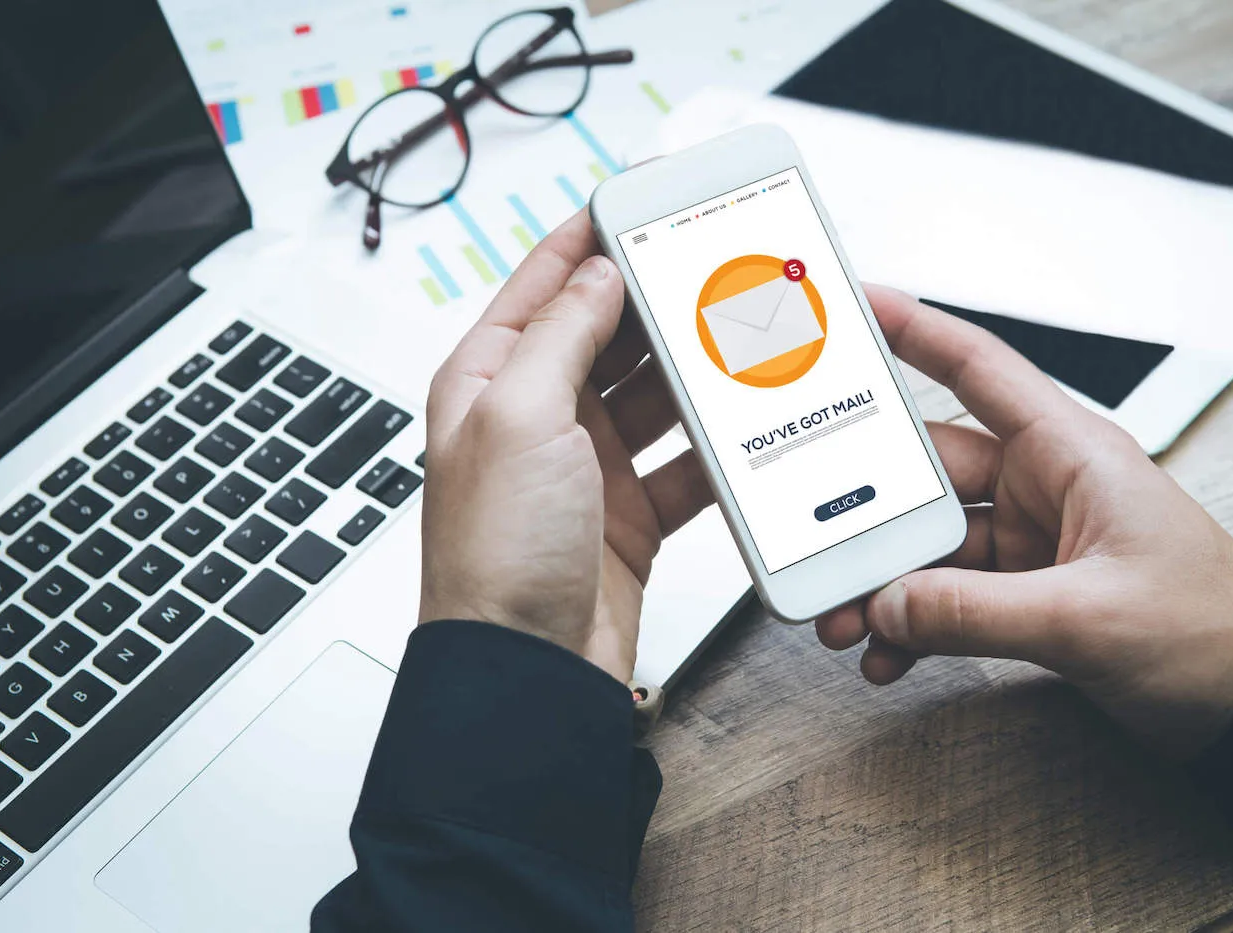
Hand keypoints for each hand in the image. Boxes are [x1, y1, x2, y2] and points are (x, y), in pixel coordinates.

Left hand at [419, 210, 712, 683]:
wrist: (526, 672)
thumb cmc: (494, 556)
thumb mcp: (518, 417)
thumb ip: (560, 335)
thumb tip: (598, 274)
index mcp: (488, 381)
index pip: (545, 284)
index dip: (593, 237)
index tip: (645, 199)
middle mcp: (535, 417)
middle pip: (607, 333)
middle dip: (658, 300)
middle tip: (715, 267)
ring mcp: (585, 466)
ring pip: (653, 394)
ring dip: (693, 371)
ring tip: (741, 336)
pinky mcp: (629, 513)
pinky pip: (683, 462)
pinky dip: (714, 446)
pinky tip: (743, 426)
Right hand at [815, 286, 1232, 756]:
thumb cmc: (1214, 634)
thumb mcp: (1090, 618)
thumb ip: (978, 613)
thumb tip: (888, 605)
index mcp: (1071, 454)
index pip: (979, 369)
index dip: (915, 329)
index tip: (854, 308)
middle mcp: (1043, 488)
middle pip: (927, 476)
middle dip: (866, 513)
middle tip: (813, 538)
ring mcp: (1030, 544)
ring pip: (927, 546)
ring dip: (881, 583)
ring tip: (843, 620)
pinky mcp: (1025, 596)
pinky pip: (945, 600)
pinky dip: (911, 627)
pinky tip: (887, 653)